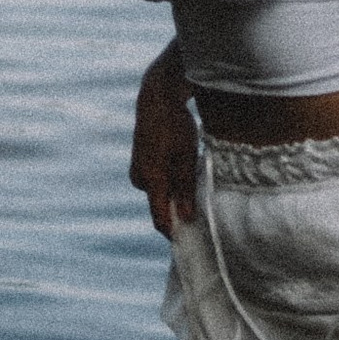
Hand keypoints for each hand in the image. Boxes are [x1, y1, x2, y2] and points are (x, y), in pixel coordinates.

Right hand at [131, 49, 199, 234]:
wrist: (156, 99)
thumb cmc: (174, 126)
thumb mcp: (186, 156)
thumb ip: (186, 188)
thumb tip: (186, 218)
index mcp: (151, 179)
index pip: (160, 218)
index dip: (175, 233)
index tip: (192, 239)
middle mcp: (140, 178)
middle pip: (161, 206)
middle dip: (179, 208)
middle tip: (201, 197)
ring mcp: (137, 171)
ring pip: (160, 193)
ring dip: (175, 192)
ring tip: (192, 173)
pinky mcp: (140, 164)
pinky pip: (156, 181)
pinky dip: (169, 180)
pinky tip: (181, 165)